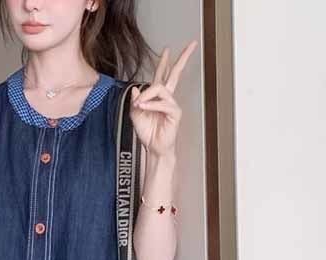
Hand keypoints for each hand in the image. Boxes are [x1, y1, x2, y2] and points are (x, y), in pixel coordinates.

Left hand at [129, 40, 197, 159]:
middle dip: (182, 58)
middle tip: (191, 45)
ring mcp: (172, 104)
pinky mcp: (174, 113)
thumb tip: (135, 90)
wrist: (153, 148)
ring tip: (139, 105)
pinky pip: (162, 103)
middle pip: (175, 73)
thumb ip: (135, 101)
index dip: (164, 62)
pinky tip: (144, 108)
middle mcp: (166, 98)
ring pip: (160, 89)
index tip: (167, 50)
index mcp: (157, 97)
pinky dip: (151, 105)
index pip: (162, 75)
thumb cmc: (147, 133)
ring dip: (146, 96)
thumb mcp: (135, 115)